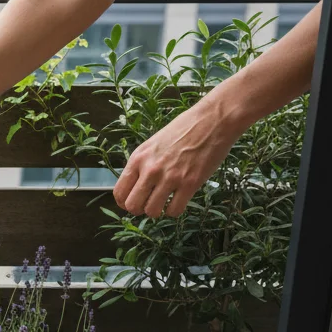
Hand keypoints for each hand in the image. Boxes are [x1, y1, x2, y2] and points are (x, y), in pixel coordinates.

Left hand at [113, 99, 237, 217]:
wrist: (212, 120)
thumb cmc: (183, 130)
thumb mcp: (153, 144)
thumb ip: (142, 164)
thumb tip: (135, 187)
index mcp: (138, 158)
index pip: (119, 192)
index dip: (124, 203)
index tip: (133, 202)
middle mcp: (150, 169)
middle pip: (132, 206)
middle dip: (139, 210)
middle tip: (149, 204)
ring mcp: (170, 177)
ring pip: (152, 212)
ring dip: (158, 211)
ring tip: (165, 202)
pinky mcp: (190, 183)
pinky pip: (174, 211)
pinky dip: (175, 210)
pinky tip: (179, 200)